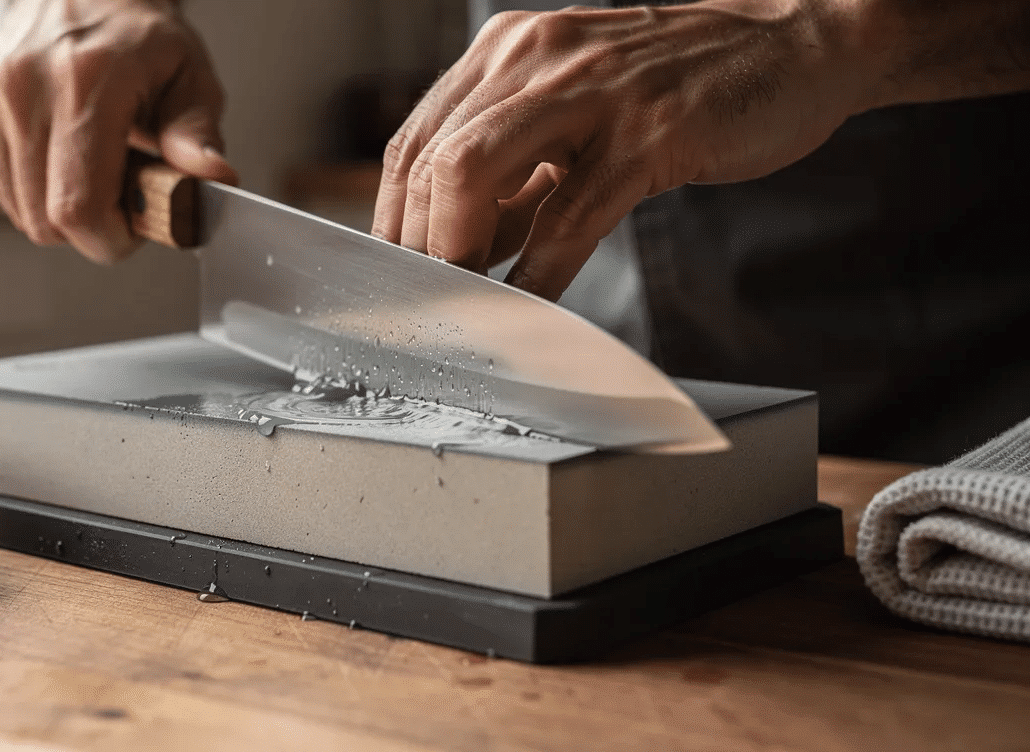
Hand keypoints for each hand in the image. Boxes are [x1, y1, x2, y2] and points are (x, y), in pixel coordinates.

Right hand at [0, 0, 237, 262]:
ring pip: (20, 212)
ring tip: (90, 164)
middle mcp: (24, 89)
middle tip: (120, 191)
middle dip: (91, 227)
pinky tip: (58, 155)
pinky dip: (32, 190)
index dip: (110, 238)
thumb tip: (211, 177)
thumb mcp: (189, 76)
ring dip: (59, 209)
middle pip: (46, 221)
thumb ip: (197, 133)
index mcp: (85, 83)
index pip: (78, 207)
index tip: (134, 226)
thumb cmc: (139, 37)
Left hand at [372, 0, 872, 300]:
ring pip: (472, 173)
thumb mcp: (577, 113)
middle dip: (417, 244)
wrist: (796, 44)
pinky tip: (530, 309)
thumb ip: (517, 172)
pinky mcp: (650, 132)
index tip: (399, 273)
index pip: (416, 140)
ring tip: (463, 304)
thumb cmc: (683, 86)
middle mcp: (536, 58)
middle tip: (429, 300)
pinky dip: (538, 274)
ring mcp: (592, 91)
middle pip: (429, 161)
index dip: (393, 217)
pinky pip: (568, 216)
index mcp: (511, 51)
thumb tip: (459, 248)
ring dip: (455, 254)